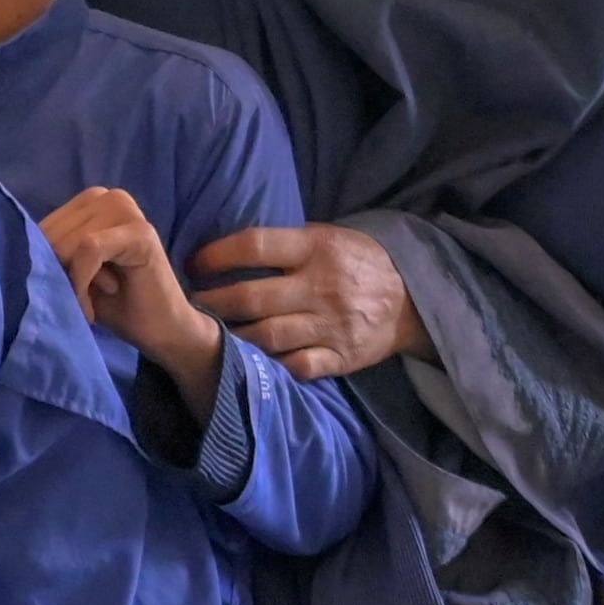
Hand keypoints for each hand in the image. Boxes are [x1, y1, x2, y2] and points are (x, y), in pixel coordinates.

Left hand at [43, 186, 224, 412]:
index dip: (43, 263)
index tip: (61, 292)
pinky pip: (88, 249)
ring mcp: (127, 210)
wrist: (161, 330)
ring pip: (68, 241)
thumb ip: (51, 252)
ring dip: (71, 281)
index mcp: (92, 202)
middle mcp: (110, 197)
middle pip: (53, 232)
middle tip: (79, 299)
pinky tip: (90, 307)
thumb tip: (14, 243)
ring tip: (89, 301)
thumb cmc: (114, 304)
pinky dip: (82, 282)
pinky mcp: (139, 232)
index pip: (43, 225)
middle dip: (58, 272)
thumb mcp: (72, 272)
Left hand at [187, 221, 427, 379]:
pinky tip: (250, 361)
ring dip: (232, 337)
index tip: (193, 265)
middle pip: (252, 297)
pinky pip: (297, 366)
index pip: (256, 246)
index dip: (217, 255)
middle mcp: (321, 286)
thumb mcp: (327, 238)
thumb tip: (225, 249)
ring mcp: (331, 326)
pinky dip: (271, 366)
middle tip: (191, 304)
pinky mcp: (340, 357)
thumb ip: (285, 245)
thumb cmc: (355, 263)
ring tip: (210, 334)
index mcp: (316, 248)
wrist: (411, 299)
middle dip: (213, 302)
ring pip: (267, 336)